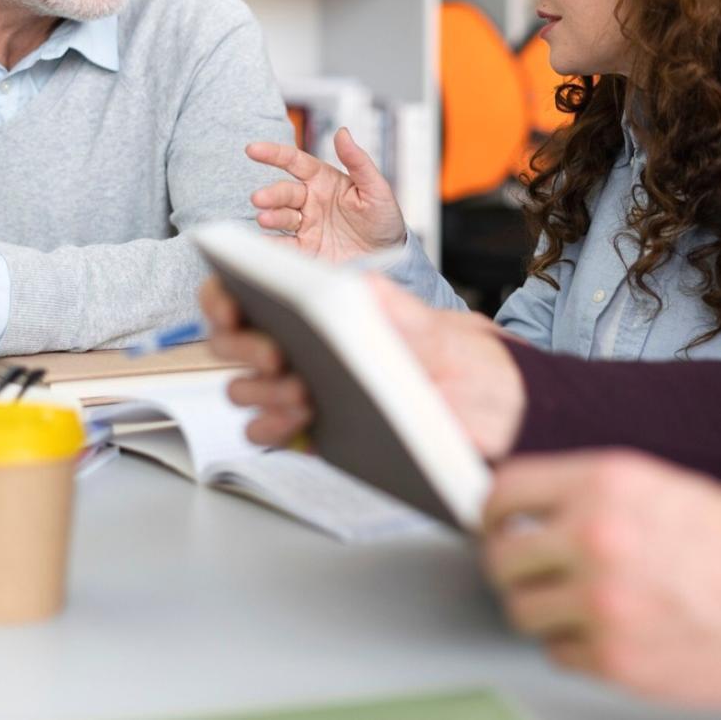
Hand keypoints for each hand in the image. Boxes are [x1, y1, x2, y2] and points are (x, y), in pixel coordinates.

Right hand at [201, 273, 526, 457]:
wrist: (496, 412)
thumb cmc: (461, 358)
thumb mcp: (434, 324)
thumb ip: (391, 305)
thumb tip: (347, 287)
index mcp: (320, 308)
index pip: (249, 294)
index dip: (224, 296)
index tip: (231, 301)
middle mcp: (303, 347)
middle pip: (235, 343)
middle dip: (244, 344)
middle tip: (276, 353)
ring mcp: (303, 390)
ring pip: (245, 390)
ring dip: (259, 390)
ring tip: (300, 389)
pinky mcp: (313, 433)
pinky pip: (270, 432)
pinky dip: (273, 427)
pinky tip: (299, 419)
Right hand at [248, 128, 406, 261]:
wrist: (389, 257)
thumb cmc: (383, 219)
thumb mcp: (377, 188)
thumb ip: (358, 161)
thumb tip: (342, 132)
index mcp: (324, 181)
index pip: (295, 162)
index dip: (274, 154)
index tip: (253, 150)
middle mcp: (310, 201)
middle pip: (285, 192)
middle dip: (271, 194)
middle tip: (259, 198)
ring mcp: (306, 225)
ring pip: (281, 217)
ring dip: (270, 216)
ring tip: (264, 218)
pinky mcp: (305, 250)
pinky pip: (284, 246)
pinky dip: (271, 244)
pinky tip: (262, 242)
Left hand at [482, 451, 720, 706]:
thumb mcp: (665, 487)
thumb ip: (593, 497)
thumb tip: (532, 515)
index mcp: (607, 482)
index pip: (505, 491)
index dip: (493, 513)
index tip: (495, 525)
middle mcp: (597, 536)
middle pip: (501, 557)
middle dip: (510, 567)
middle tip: (529, 572)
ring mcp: (603, 602)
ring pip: (522, 611)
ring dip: (541, 610)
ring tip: (576, 605)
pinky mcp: (617, 659)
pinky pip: (559, 652)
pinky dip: (575, 646)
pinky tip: (611, 632)